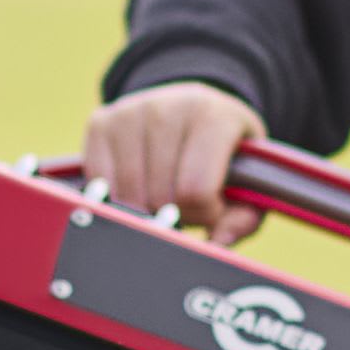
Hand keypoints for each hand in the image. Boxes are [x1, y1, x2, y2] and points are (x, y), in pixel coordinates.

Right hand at [77, 80, 265, 246]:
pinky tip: (138, 186)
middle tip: (186, 202)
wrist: (192, 111)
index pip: (196, 190)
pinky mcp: (101, 123)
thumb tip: (218, 242)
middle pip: (159, 196)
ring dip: (145, 209)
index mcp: (214, 117)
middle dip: (174, 214)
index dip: (205, 214)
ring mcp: (130, 112)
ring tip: (164, 194)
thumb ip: (243, 217)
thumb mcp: (250, 182)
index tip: (213, 206)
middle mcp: (168, 107)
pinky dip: (118, 198)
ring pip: (128, 195)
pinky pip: (100, 184)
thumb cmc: (223, 155)